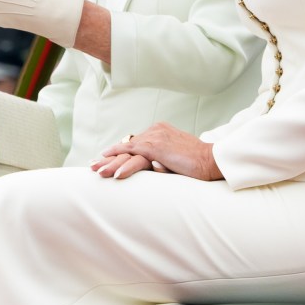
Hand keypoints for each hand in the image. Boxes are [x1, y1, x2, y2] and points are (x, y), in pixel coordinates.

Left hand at [91, 123, 222, 181]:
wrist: (211, 160)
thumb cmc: (196, 162)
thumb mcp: (174, 157)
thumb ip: (160, 159)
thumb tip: (152, 166)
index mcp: (159, 130)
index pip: (133, 143)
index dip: (118, 152)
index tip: (104, 160)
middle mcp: (155, 130)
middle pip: (127, 146)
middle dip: (109, 158)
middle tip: (93, 166)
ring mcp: (156, 137)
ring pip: (127, 151)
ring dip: (112, 163)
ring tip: (98, 172)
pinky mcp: (158, 147)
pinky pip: (135, 156)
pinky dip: (124, 165)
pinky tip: (115, 174)